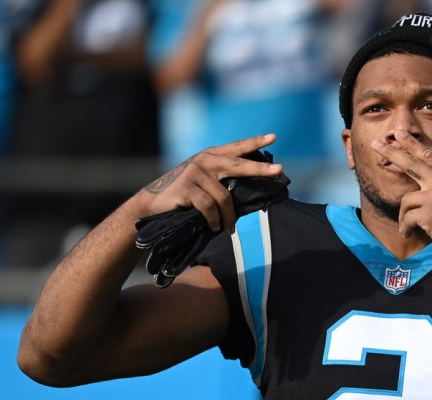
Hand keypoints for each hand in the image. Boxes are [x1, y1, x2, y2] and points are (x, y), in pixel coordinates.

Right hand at [135, 134, 283, 233]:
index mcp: (211, 155)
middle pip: (237, 165)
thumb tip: (252, 190)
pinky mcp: (186, 187)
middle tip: (278, 171)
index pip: (237, 147)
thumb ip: (222, 178)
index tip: (273, 137)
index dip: (255, 142)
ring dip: (228, 217)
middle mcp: (204, 160)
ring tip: (229, 229)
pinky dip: (214, 220)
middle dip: (259, 168)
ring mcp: (195, 172)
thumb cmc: (184, 194)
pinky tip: (214, 227)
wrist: (153, 202)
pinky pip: (209, 207)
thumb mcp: (205, 181)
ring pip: (224, 196)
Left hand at [371, 130, 431, 262]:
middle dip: (392, 151)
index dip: (413, 144)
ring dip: (404, 216)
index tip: (400, 135)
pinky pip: (407, 219)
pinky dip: (406, 228)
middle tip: (375, 143)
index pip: (429, 155)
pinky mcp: (427, 214)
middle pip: (412, 163)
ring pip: (407, 200)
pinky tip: (408, 234)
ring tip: (407, 228)